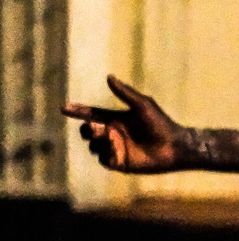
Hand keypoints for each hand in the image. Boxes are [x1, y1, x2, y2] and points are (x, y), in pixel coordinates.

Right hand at [62, 75, 182, 173]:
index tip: (64, 107)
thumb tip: (109, 77)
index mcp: (116, 119)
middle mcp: (113, 134)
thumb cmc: (161, 124)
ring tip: (107, 136)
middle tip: (94, 128)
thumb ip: (125, 93)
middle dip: (86, 128)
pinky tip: (113, 148)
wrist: (173, 146)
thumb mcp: (142, 105)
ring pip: (93, 145)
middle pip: (88, 130)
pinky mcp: (120, 163)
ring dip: (96, 140)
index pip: (92, 114)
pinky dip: (104, 153)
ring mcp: (116, 149)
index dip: (78, 111)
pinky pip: (103, 159)